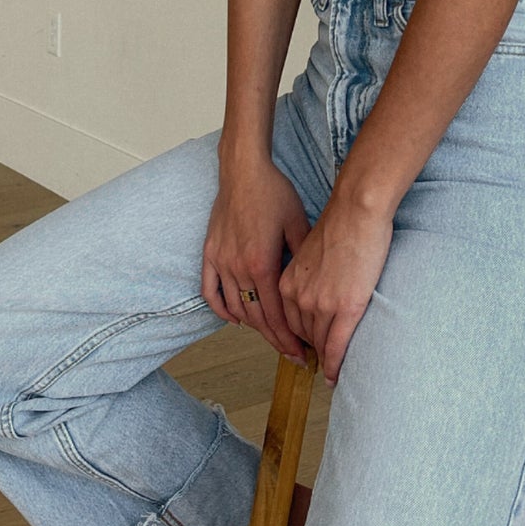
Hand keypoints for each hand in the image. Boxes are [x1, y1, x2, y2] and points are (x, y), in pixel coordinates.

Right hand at [203, 152, 312, 364]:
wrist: (244, 170)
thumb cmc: (274, 193)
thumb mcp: (298, 223)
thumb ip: (303, 258)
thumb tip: (314, 287)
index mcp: (263, 264)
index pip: (276, 315)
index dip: (289, 338)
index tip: (302, 354)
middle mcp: (239, 268)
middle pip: (257, 318)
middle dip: (275, 340)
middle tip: (292, 354)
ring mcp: (221, 262)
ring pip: (236, 308)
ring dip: (253, 328)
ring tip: (270, 338)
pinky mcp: (210, 254)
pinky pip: (211, 291)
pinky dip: (222, 309)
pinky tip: (235, 319)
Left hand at [279, 196, 393, 386]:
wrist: (356, 211)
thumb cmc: (339, 223)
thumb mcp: (309, 251)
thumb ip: (307, 273)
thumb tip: (315, 285)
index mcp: (287, 282)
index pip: (289, 320)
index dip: (299, 337)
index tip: (304, 348)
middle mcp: (298, 296)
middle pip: (304, 334)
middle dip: (313, 348)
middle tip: (321, 360)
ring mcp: (321, 304)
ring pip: (320, 342)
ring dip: (325, 358)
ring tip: (332, 369)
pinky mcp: (345, 308)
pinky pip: (336, 345)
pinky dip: (334, 364)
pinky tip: (334, 375)